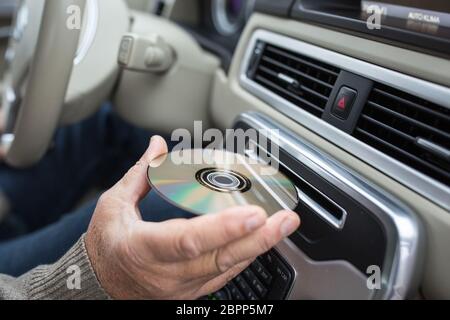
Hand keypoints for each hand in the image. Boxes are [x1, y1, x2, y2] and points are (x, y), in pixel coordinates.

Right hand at [85, 136, 300, 299]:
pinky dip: (246, 257)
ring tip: (284, 225)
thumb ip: (140, 174)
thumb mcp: (113, 205)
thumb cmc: (105, 244)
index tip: (254, 214)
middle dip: (257, 238)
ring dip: (259, 246)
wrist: (99, 285)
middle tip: (285, 218)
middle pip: (219, 258)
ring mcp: (181, 287)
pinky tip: (264, 240)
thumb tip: (157, 145)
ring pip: (227, 269)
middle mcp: (166, 273)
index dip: (223, 229)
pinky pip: (224, 276)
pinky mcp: (191, 291)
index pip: (188, 241)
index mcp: (143, 248)